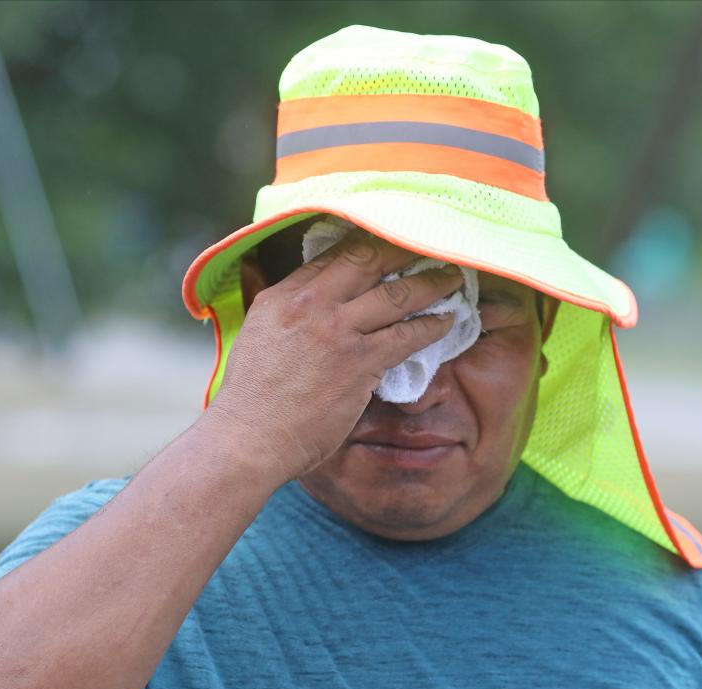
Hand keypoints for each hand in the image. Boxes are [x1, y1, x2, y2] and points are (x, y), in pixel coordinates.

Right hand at [205, 231, 462, 483]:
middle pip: (368, 259)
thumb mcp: (253, 333)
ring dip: (431, 283)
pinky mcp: (360, 362)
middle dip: (405, 248)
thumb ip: (269, 302)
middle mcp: (311, 304)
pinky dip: (432, 326)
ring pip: (396, 294)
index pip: (333, 254)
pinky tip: (447, 321)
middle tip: (431, 244)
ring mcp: (338, 331)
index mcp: (283, 295)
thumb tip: (261, 274)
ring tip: (452, 278)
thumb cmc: (250, 398)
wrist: (250, 437)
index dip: (368, 242)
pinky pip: (407, 335)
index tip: (392, 238)